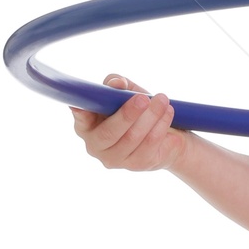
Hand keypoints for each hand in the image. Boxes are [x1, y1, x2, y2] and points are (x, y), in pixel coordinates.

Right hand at [70, 74, 186, 172]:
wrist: (167, 133)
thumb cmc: (138, 110)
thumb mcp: (126, 92)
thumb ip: (117, 85)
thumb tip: (116, 83)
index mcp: (86, 125)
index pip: (80, 120)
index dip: (81, 113)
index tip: (82, 105)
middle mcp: (95, 146)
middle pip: (109, 133)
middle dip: (128, 114)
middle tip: (143, 98)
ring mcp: (116, 158)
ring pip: (133, 138)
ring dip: (150, 116)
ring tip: (162, 100)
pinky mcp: (137, 164)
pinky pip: (150, 144)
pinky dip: (160, 125)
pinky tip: (168, 112)